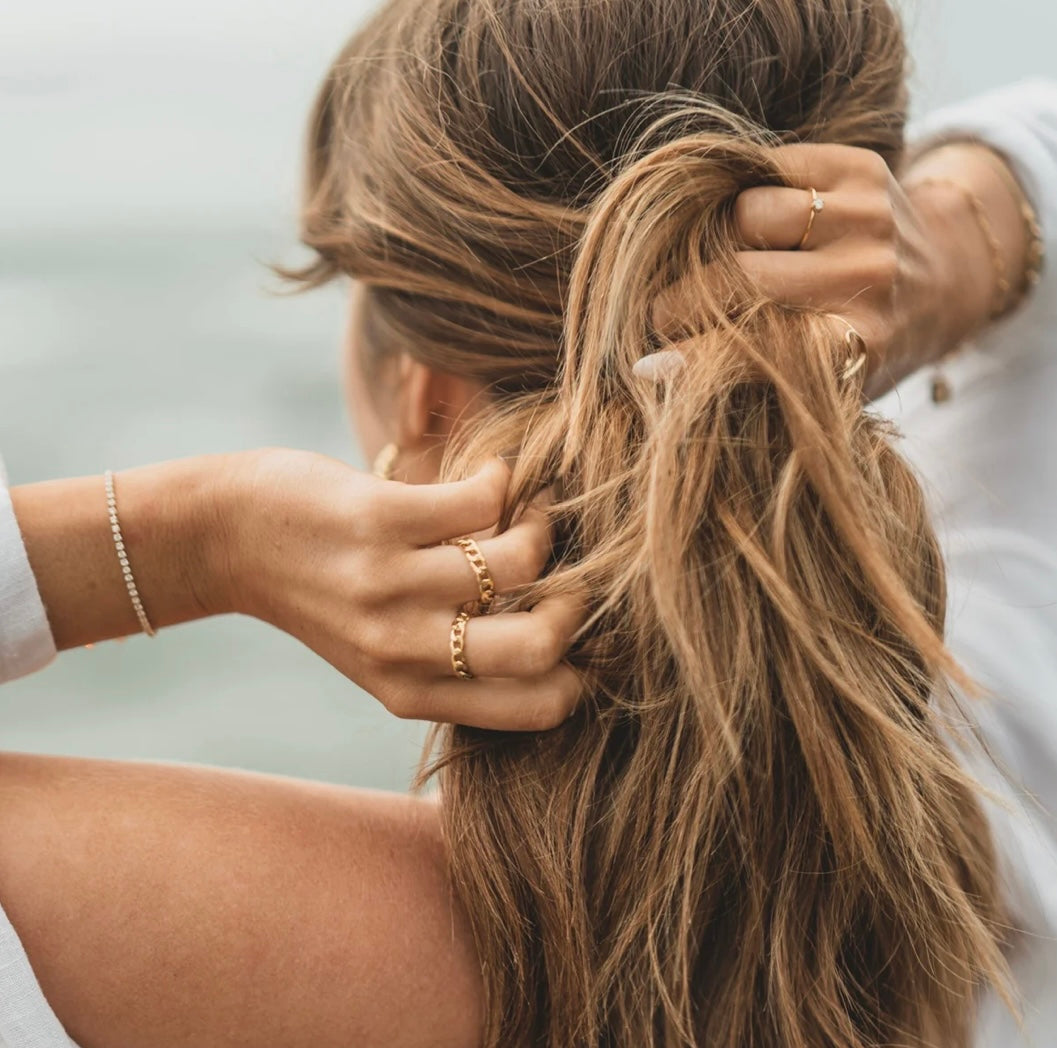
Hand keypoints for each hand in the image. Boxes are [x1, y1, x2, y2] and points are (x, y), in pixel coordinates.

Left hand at [217, 449, 582, 730]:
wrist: (229, 538)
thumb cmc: (323, 592)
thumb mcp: (380, 654)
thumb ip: (452, 660)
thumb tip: (556, 634)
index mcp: (410, 692)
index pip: (538, 708)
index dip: (582, 671)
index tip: (574, 628)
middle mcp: (402, 649)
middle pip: (539, 647)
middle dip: (576, 604)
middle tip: (559, 570)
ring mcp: (389, 583)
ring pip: (520, 560)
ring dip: (541, 524)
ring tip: (525, 510)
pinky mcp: (379, 520)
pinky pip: (481, 500)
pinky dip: (501, 479)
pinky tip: (489, 476)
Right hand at [637, 143, 999, 398]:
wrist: (945, 276)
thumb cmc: (863, 343)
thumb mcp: (823, 382)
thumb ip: (754, 375)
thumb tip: (652, 369)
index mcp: (858, 345)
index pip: (759, 349)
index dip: (695, 358)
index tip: (646, 367)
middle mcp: (868, 276)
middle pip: (740, 276)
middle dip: (683, 299)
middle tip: (659, 314)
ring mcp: (868, 216)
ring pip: (745, 215)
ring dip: (712, 242)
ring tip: (706, 263)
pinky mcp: (861, 168)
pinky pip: (764, 170)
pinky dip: (737, 194)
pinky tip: (731, 221)